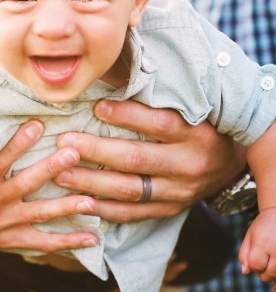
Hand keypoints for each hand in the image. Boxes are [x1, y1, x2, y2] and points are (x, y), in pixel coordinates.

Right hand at [0, 121, 98, 254]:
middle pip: (26, 182)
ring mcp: (6, 222)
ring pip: (40, 212)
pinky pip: (44, 242)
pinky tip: (92, 237)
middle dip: (50, 168)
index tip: (37, 125)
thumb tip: (7, 120)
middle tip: (73, 154)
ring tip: (90, 201)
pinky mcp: (13, 240)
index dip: (17, 143)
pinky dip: (68, 240)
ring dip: (66, 206)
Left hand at [54, 100, 246, 222]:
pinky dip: (104, 209)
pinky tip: (79, 201)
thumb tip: (110, 78)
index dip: (128, 115)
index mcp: (196, 134)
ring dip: (91, 182)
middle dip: (96, 151)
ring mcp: (178, 192)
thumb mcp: (191, 109)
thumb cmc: (200, 127)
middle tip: (64, 143)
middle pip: (137, 159)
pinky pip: (132, 213)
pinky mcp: (168, 210)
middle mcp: (188, 164)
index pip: (160, 123)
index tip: (96, 106)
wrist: (230, 165)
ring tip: (60, 173)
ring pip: (130, 189)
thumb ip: (157, 99)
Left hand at [239, 208, 275, 288]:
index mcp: (262, 242)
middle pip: (269, 274)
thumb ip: (245, 253)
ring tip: (272, 267)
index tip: (256, 260)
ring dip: (275, 277)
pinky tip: (275, 289)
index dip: (254, 266)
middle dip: (264, 274)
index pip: (256, 265)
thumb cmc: (265, 224)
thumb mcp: (250, 235)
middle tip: (265, 264)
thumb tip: (245, 272)